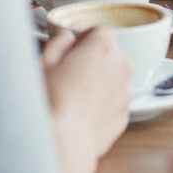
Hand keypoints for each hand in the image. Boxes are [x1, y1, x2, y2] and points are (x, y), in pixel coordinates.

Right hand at [42, 28, 132, 172]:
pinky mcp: (124, 117)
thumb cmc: (53, 100)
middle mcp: (121, 66)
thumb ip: (59, 40)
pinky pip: (114, 101)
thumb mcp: (46, 59)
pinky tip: (82, 111)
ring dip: (101, 81)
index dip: (83, 39)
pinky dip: (103, 103)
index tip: (71, 49)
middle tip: (70, 73)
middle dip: (94, 59)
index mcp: (104, 45)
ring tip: (75, 95)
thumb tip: (65, 38)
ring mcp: (126, 93)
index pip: (99, 31)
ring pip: (114, 78)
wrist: (63, 142)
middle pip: (111, 53)